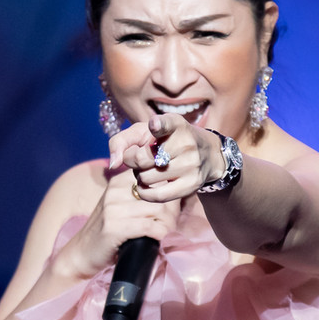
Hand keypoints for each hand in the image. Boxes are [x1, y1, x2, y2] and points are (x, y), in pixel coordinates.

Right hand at [54, 166, 179, 278]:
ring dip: (168, 223)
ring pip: (158, 210)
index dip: (170, 192)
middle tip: (172, 223)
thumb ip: (142, 196)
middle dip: (173, 211)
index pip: (156, 177)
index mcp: (119, 181)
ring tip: (166, 231)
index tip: (173, 207)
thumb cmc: (109, 230)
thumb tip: (175, 192)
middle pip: (160, 194)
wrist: (82, 252)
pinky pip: (148, 227)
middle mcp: (115, 191)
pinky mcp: (113, 228)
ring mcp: (113, 209)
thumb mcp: (122, 205)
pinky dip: (159, 233)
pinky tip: (158, 238)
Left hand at [107, 114, 223, 201]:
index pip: (166, 124)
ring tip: (149, 169)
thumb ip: (121, 141)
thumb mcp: (144, 132)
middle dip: (133, 161)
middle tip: (141, 158)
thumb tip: (114, 164)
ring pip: (147, 178)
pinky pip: (158, 196)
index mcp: (175, 124)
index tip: (155, 125)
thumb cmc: (165, 140)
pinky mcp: (191, 184)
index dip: (158, 125)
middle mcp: (186, 142)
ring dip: (140, 176)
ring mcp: (191, 164)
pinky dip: (144, 193)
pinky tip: (144, 187)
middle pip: (142, 158)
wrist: (205, 153)